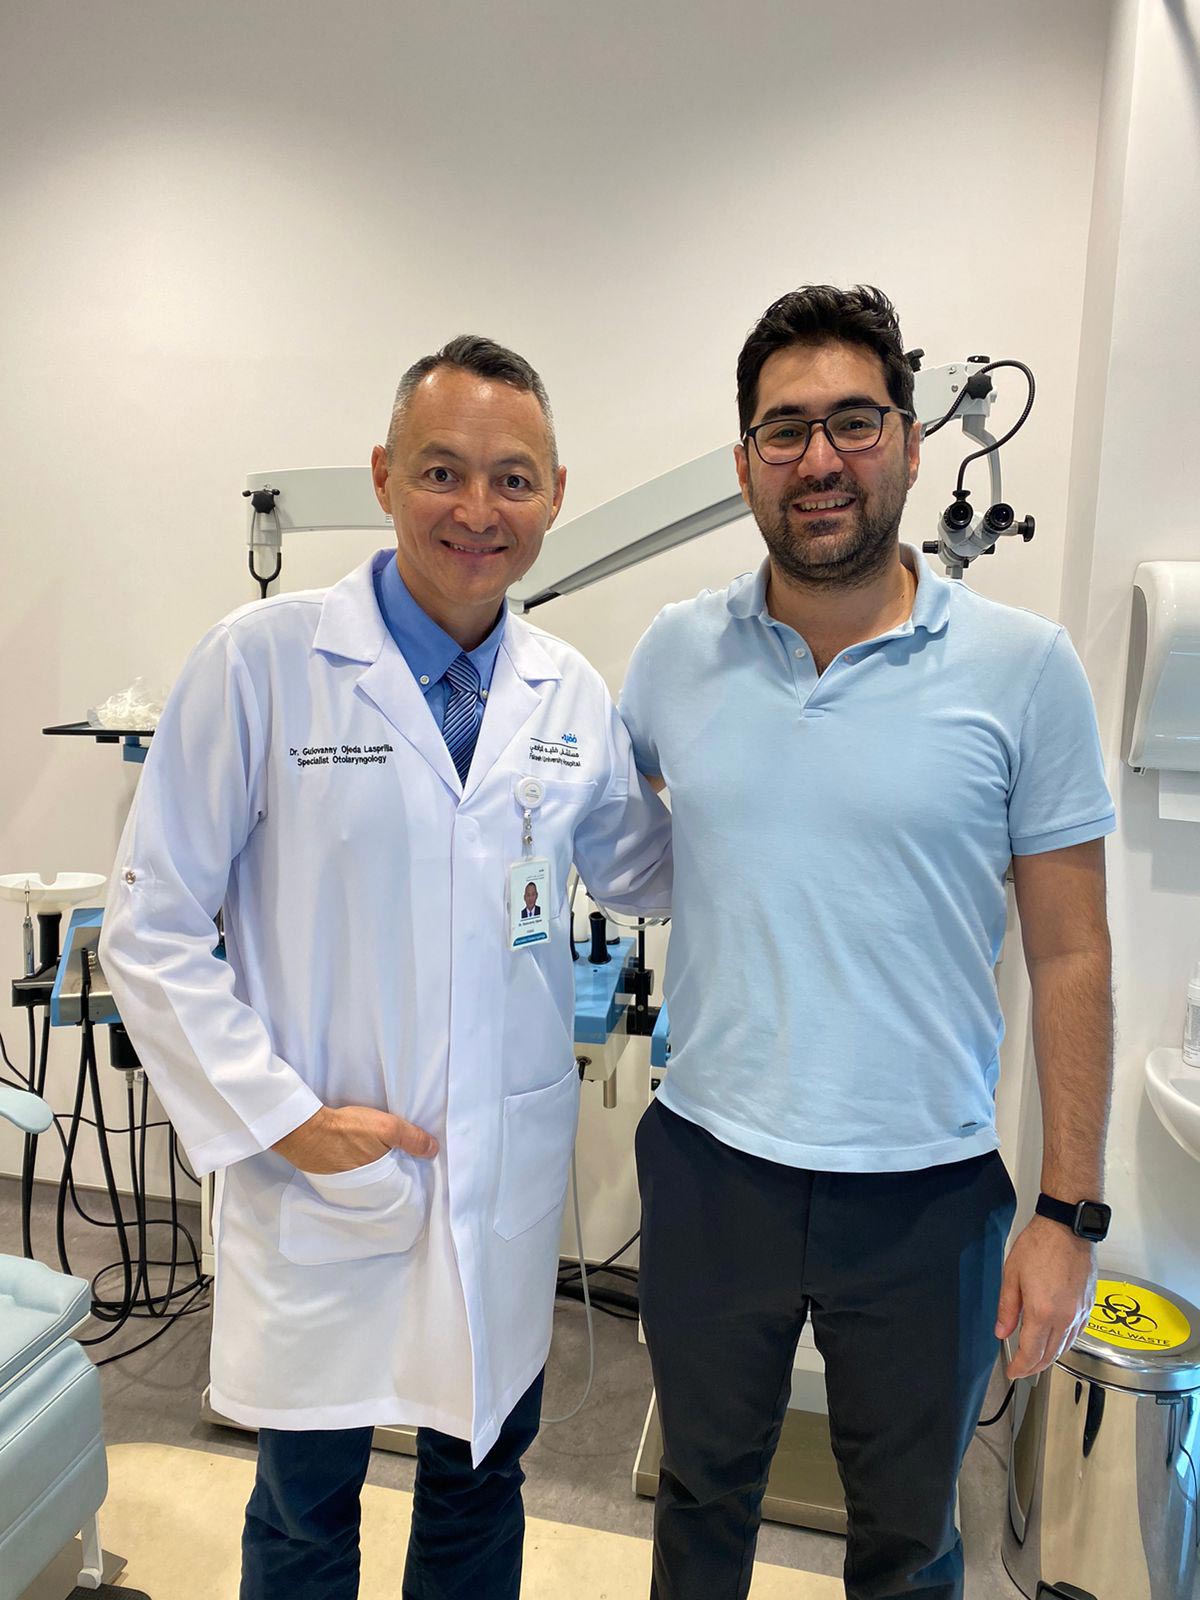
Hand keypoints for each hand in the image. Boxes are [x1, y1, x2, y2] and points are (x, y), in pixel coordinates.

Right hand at [272, 1104, 437, 1173]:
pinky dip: (363, 1171)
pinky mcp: (335, 1179)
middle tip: (406, 1161)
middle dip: (398, 1176)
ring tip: (386, 1158)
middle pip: (389, 1186)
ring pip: (373, 1182)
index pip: (404, 1187)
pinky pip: (356, 1178)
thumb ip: (412, 1139)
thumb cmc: (347, 1129)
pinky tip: (364, 1158)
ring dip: (380, 1173)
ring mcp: (348, 1188)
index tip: (420, 1166)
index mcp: (381, 1184)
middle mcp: (365, 1192)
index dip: (412, 1176)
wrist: (306, 1131)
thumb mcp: (387, 1128)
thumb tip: (433, 1150)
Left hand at [995, 1215, 1096, 1378]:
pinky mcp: (1089, 1305)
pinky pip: (1078, 1334)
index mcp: (1043, 1312)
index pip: (1031, 1353)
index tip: (1012, 1372)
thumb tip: (1001, 1331)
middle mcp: (1065, 1317)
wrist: (1067, 1228)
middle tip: (1022, 1370)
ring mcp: (1079, 1312)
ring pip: (1065, 1347)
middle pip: (1050, 1355)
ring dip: (1050, 1358)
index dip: (1020, 1367)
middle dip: (1034, 1367)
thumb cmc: (1039, 1245)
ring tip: (1037, 1360)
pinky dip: (1065, 1344)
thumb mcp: (1012, 1275)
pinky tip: (1058, 1341)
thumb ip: (1007, 1308)